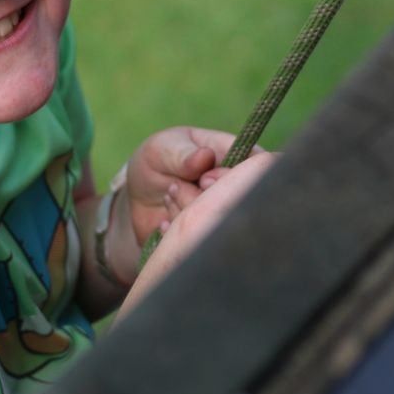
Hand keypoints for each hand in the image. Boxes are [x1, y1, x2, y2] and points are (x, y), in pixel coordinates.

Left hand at [118, 150, 276, 315]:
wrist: (139, 195)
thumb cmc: (159, 158)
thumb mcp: (165, 149)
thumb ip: (184, 154)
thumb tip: (205, 156)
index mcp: (234, 155)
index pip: (255, 168)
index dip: (230, 177)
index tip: (203, 179)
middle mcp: (236, 187)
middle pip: (240, 199)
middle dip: (204, 198)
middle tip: (176, 187)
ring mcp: (225, 213)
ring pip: (219, 224)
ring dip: (187, 213)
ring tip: (169, 194)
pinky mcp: (210, 236)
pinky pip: (202, 244)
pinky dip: (179, 234)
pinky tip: (163, 222)